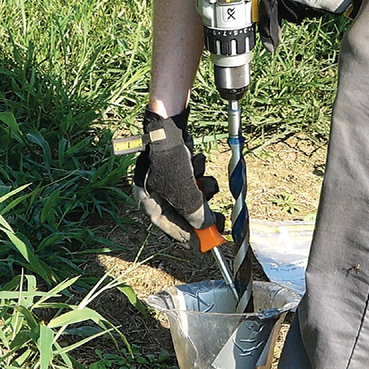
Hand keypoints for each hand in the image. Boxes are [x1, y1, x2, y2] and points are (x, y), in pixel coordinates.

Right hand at [132, 110, 223, 246]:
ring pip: (191, 194)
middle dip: (201, 212)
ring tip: (204, 180)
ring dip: (202, 189)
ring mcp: (166, 178)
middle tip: (220, 221)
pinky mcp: (177, 166)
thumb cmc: (168, 158)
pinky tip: (196, 161)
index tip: (206, 245)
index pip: (169, 228)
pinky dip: (198, 173)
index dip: (188, 237)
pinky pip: (193, 178)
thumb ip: (195, 213)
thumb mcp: (184, 191)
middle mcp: (155, 192)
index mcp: (148, 202)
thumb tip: (207, 227)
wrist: (167, 123)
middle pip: (183, 212)